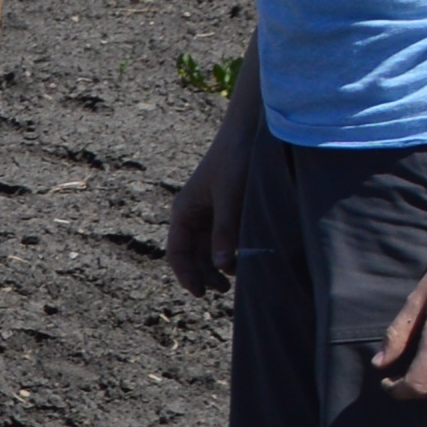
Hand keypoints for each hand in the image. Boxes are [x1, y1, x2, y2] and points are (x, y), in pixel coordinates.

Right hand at [165, 136, 243, 297]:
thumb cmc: (235, 160)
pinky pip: (224, 240)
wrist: (250, 133)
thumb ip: (225, 231)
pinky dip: (231, 252)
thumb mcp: (230, 197)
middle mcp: (194, 216)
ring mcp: (211, 215)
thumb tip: (220, 266)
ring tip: (236, 276)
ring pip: (209, 251)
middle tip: (224, 289)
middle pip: (193, 256)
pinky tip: (244, 257)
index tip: (201, 293)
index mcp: (184, 212)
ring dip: (218, 267)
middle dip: (205, 275)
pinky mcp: (228, 213)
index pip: (176, 253)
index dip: (186, 275)